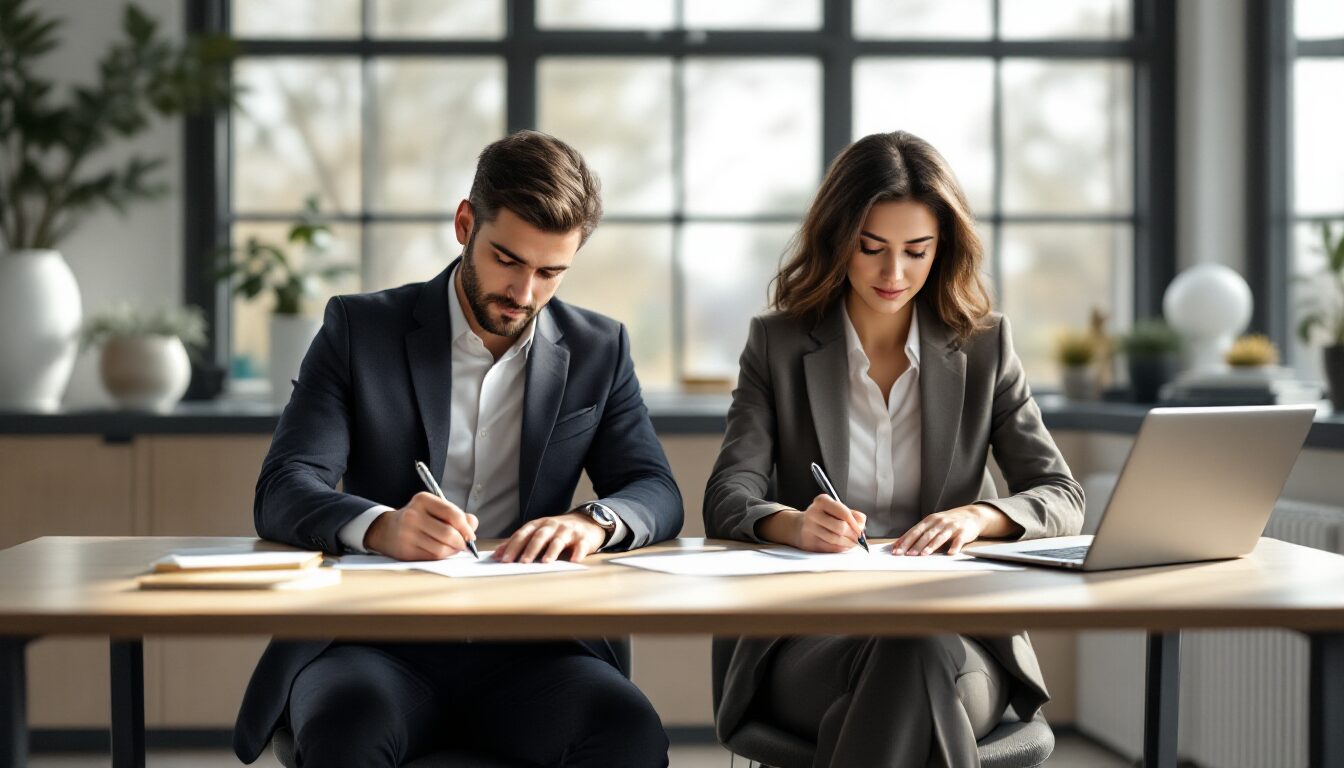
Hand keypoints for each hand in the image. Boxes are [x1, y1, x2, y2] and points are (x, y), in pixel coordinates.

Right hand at [364, 492, 478, 559]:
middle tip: (464, 544)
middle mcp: (413, 515)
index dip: (466, 527)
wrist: (388, 530)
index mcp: (423, 500)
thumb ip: (457, 515)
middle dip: (462, 542)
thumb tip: (473, 525)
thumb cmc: (419, 518)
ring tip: (452, 548)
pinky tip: (441, 551)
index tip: (471, 535)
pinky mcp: (406, 550)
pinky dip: (442, 556)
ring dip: (452, 551)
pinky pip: (432, 557)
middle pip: (449, 534)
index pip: (453, 514)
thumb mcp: (435, 509)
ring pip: (441, 548)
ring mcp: (407, 534)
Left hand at [494, 512, 607, 562]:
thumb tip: (497, 554)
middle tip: (522, 563)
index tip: (503, 559)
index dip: (513, 546)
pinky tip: (574, 561)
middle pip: (539, 537)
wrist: (587, 522)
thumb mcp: (538, 532)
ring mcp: (569, 531)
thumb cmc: (558, 531)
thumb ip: (519, 542)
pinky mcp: (584, 538)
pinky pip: (581, 545)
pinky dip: (578, 553)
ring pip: (558, 540)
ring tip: (546, 562)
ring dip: (552, 551)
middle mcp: (553, 526)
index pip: (523, 535)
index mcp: (539, 525)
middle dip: (530, 549)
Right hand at [759, 495, 866, 552]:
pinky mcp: (808, 542)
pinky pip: (830, 548)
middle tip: (858, 538)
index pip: (844, 513)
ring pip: (836, 540)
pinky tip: (842, 545)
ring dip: (848, 544)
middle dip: (853, 535)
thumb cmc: (824, 517)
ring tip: (851, 542)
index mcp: (822, 501)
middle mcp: (813, 513)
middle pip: (840, 528)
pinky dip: (840, 548)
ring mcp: (809, 528)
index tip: (861, 529)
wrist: (800, 526)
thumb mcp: (837, 509)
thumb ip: (853, 515)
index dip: (856, 524)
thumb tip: (861, 525)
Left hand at [892, 504, 1013, 555]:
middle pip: (924, 535)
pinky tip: (950, 553)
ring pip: (939, 537)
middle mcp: (939, 522)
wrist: (972, 515)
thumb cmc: (948, 522)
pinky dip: (955, 546)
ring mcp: (951, 526)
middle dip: (914, 545)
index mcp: (930, 520)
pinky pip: (958, 540)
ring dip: (931, 546)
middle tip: (906, 555)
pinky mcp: (964, 532)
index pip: (914, 531)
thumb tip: (902, 544)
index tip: (895, 550)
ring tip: (923, 554)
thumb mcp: (934, 523)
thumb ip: (921, 532)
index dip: (905, 540)